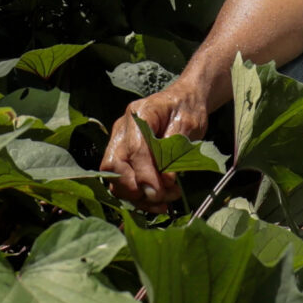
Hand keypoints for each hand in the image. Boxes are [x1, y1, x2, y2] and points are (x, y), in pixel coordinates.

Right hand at [102, 79, 213, 209]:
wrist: (184, 101)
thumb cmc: (187, 109)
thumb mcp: (189, 124)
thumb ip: (175, 149)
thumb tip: (165, 180)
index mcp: (140, 114)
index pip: (134, 149)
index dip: (144, 175)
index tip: (159, 193)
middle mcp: (123, 128)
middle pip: (113, 165)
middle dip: (135, 188)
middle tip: (162, 198)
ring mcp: (119, 142)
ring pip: (113, 177)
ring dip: (136, 197)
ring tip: (163, 202)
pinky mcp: (122, 156)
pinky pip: (120, 181)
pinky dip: (135, 196)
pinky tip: (156, 201)